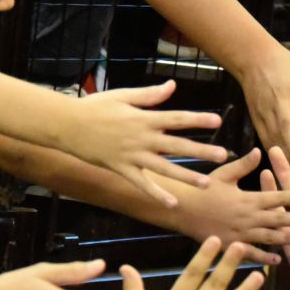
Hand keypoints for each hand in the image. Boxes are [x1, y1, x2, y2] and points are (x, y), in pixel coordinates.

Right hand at [68, 79, 225, 207]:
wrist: (67, 125)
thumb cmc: (94, 107)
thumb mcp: (122, 96)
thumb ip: (149, 95)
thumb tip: (172, 86)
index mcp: (144, 118)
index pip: (176, 118)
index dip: (197, 120)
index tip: (217, 121)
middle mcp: (142, 138)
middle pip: (177, 146)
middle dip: (201, 151)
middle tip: (222, 156)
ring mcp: (132, 156)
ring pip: (164, 168)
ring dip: (186, 176)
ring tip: (206, 183)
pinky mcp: (121, 169)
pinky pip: (142, 184)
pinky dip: (157, 194)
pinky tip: (172, 203)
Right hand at [166, 148, 289, 264]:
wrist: (183, 208)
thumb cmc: (204, 189)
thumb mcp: (224, 174)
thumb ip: (243, 165)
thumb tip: (258, 151)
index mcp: (248, 198)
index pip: (277, 197)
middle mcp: (247, 217)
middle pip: (278, 219)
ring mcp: (240, 233)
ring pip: (268, 237)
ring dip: (286, 239)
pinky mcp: (231, 246)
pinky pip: (250, 253)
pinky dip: (264, 258)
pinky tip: (277, 262)